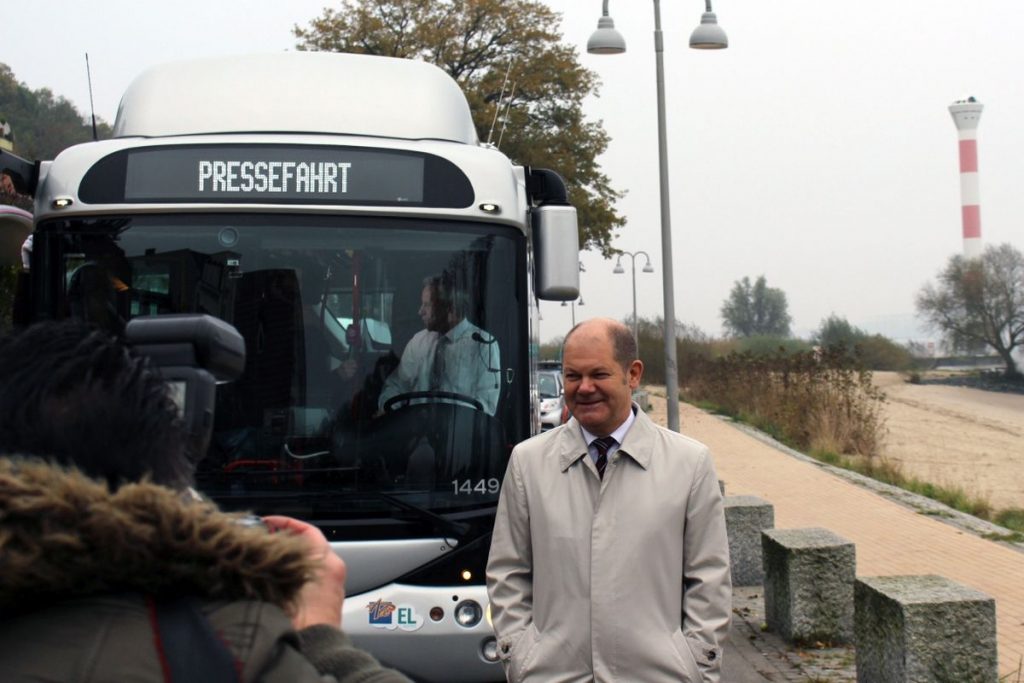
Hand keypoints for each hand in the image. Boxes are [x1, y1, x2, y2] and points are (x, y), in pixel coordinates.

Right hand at [263, 515, 346, 629]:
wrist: (316, 650)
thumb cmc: (302, 620)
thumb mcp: (282, 583)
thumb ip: (271, 564)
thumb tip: (254, 552)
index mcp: (325, 561)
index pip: (307, 530)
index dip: (285, 523)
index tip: (267, 522)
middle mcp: (332, 570)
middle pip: (307, 545)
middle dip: (284, 541)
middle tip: (262, 539)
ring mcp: (332, 586)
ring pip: (308, 562)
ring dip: (288, 558)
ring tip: (265, 558)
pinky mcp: (327, 602)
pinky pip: (310, 579)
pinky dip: (294, 574)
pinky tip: (275, 580)